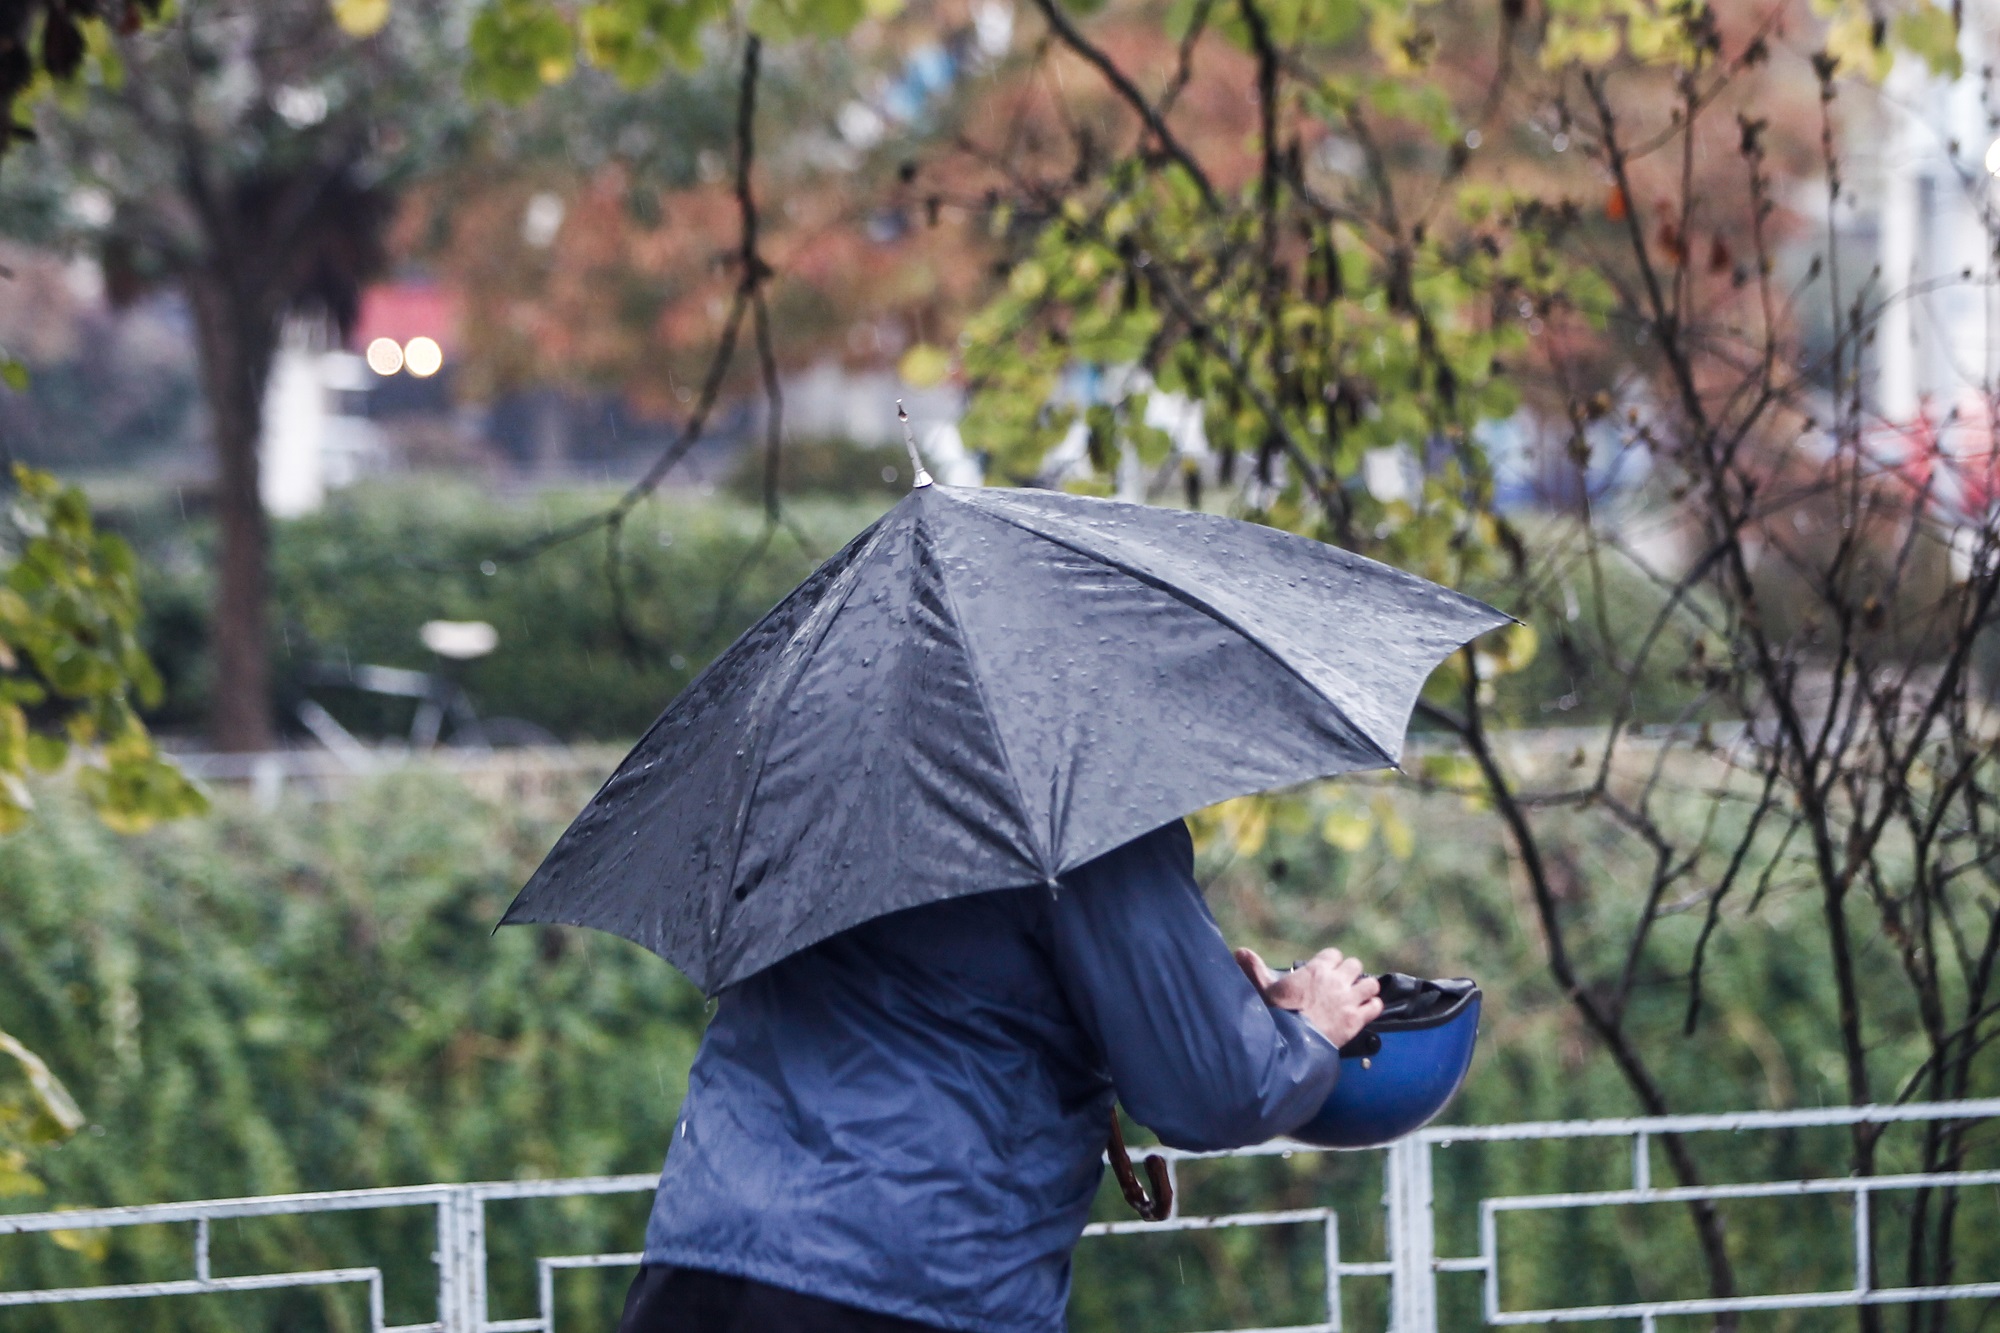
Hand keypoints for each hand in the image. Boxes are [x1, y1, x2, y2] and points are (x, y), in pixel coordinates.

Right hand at [1234, 946, 1382, 1048]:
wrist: (1291, 1041)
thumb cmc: (1275, 1013)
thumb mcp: (1263, 989)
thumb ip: (1254, 969)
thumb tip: (1239, 952)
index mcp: (1316, 970)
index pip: (1333, 954)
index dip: (1330, 961)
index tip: (1325, 970)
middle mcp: (1336, 980)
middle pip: (1355, 965)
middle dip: (1350, 973)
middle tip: (1342, 984)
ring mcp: (1349, 999)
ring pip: (1370, 983)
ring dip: (1365, 989)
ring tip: (1357, 996)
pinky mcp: (1357, 1019)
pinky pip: (1375, 1006)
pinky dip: (1373, 1006)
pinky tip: (1366, 1010)